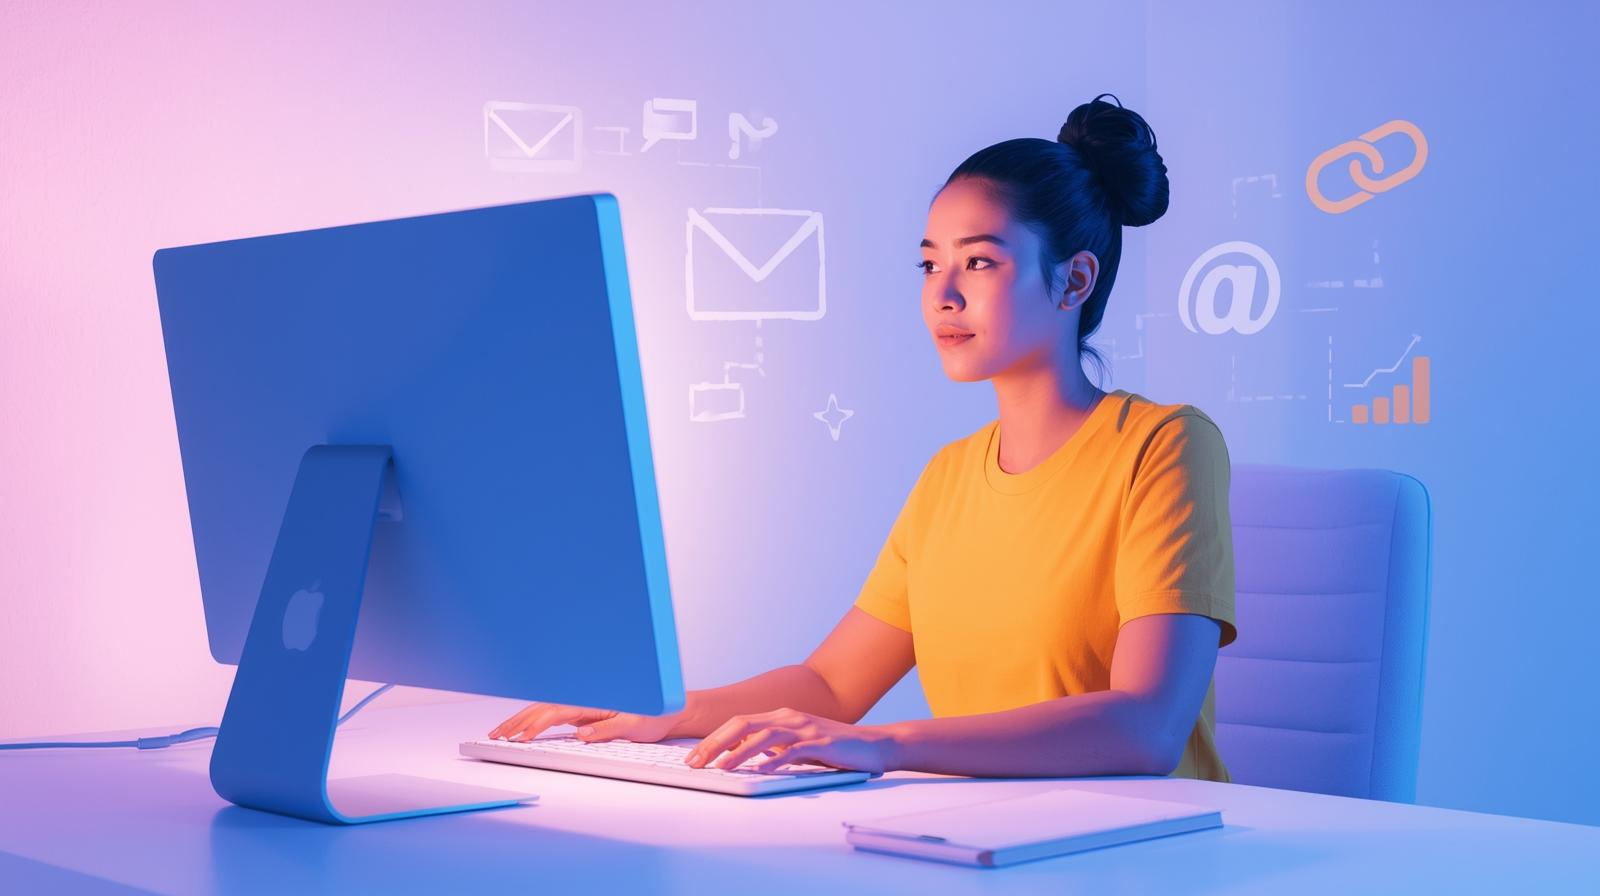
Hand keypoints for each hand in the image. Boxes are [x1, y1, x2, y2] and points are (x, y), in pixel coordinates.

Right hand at [488, 702, 681, 743]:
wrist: (670, 711)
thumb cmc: (654, 716)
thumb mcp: (635, 725)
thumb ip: (608, 728)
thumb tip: (581, 733)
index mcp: (593, 700)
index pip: (555, 712)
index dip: (534, 725)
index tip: (518, 737)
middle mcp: (584, 700)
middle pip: (542, 708)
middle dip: (516, 721)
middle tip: (494, 735)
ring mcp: (582, 706)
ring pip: (543, 710)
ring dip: (520, 720)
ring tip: (499, 732)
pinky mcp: (583, 713)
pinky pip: (552, 715)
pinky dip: (533, 721)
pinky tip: (521, 729)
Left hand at [684, 707, 898, 774]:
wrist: (872, 745)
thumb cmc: (832, 749)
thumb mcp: (796, 746)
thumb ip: (772, 749)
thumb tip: (740, 760)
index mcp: (780, 717)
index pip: (738, 724)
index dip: (713, 739)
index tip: (693, 757)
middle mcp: (789, 718)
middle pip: (743, 725)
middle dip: (715, 743)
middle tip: (694, 762)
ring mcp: (805, 728)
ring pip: (763, 736)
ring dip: (738, 752)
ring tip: (720, 767)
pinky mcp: (821, 742)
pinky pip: (793, 750)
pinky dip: (775, 760)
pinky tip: (760, 770)